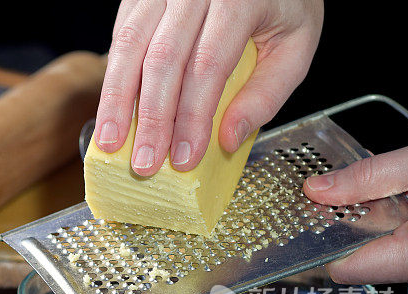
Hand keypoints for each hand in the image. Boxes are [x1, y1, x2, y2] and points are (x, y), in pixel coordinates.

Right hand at [95, 0, 322, 175]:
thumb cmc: (280, 4)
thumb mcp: (296, 45)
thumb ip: (267, 93)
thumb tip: (228, 138)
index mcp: (239, 0)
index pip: (208, 66)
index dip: (191, 117)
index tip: (184, 157)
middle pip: (162, 60)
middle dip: (151, 119)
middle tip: (144, 163)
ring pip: (130, 46)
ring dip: (116, 101)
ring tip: (110, 142)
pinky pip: (121, 37)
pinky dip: (114, 78)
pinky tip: (112, 110)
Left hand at [303, 140, 407, 293]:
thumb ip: (372, 175)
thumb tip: (317, 188)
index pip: (343, 267)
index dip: (327, 240)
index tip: (319, 212)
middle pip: (362, 259)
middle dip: (360, 224)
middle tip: (378, 190)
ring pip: (384, 255)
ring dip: (383, 226)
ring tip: (405, 194)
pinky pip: (403, 253)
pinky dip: (402, 229)